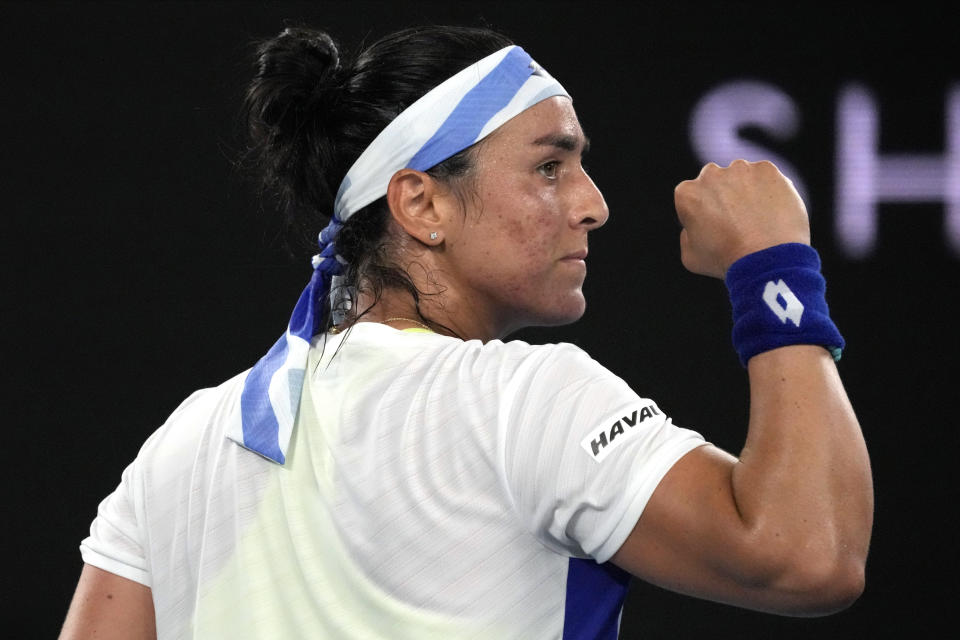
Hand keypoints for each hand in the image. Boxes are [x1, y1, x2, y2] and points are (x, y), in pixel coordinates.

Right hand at [673, 160, 809, 277]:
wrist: (765, 257)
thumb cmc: (725, 260)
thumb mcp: (690, 255)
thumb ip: (687, 234)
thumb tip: (697, 224)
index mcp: (687, 193)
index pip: (692, 197)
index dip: (703, 213)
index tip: (715, 228)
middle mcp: (710, 174)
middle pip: (715, 181)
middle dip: (723, 195)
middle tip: (737, 220)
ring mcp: (740, 169)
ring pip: (741, 176)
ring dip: (746, 190)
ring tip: (758, 218)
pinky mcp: (766, 169)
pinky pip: (766, 177)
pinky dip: (769, 190)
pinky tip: (772, 212)